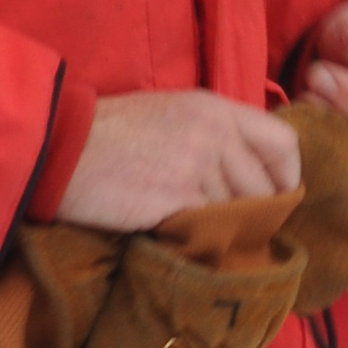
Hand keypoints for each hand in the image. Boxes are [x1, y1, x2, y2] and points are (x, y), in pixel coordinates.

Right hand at [54, 87, 305, 231]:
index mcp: (216, 108)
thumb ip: (214, 135)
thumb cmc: (109, 132)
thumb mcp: (171, 113)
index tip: (276, 199)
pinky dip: (201, 240)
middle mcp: (215, 134)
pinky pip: (209, 230)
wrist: (60, 149)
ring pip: (236, 214)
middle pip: (262, 189)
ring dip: (222, 229)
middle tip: (230, 228)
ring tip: (196, 231)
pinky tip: (181, 239)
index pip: (283, 144)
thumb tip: (247, 172)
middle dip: (252, 214)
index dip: (287, 178)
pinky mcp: (176, 199)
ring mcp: (197, 167)